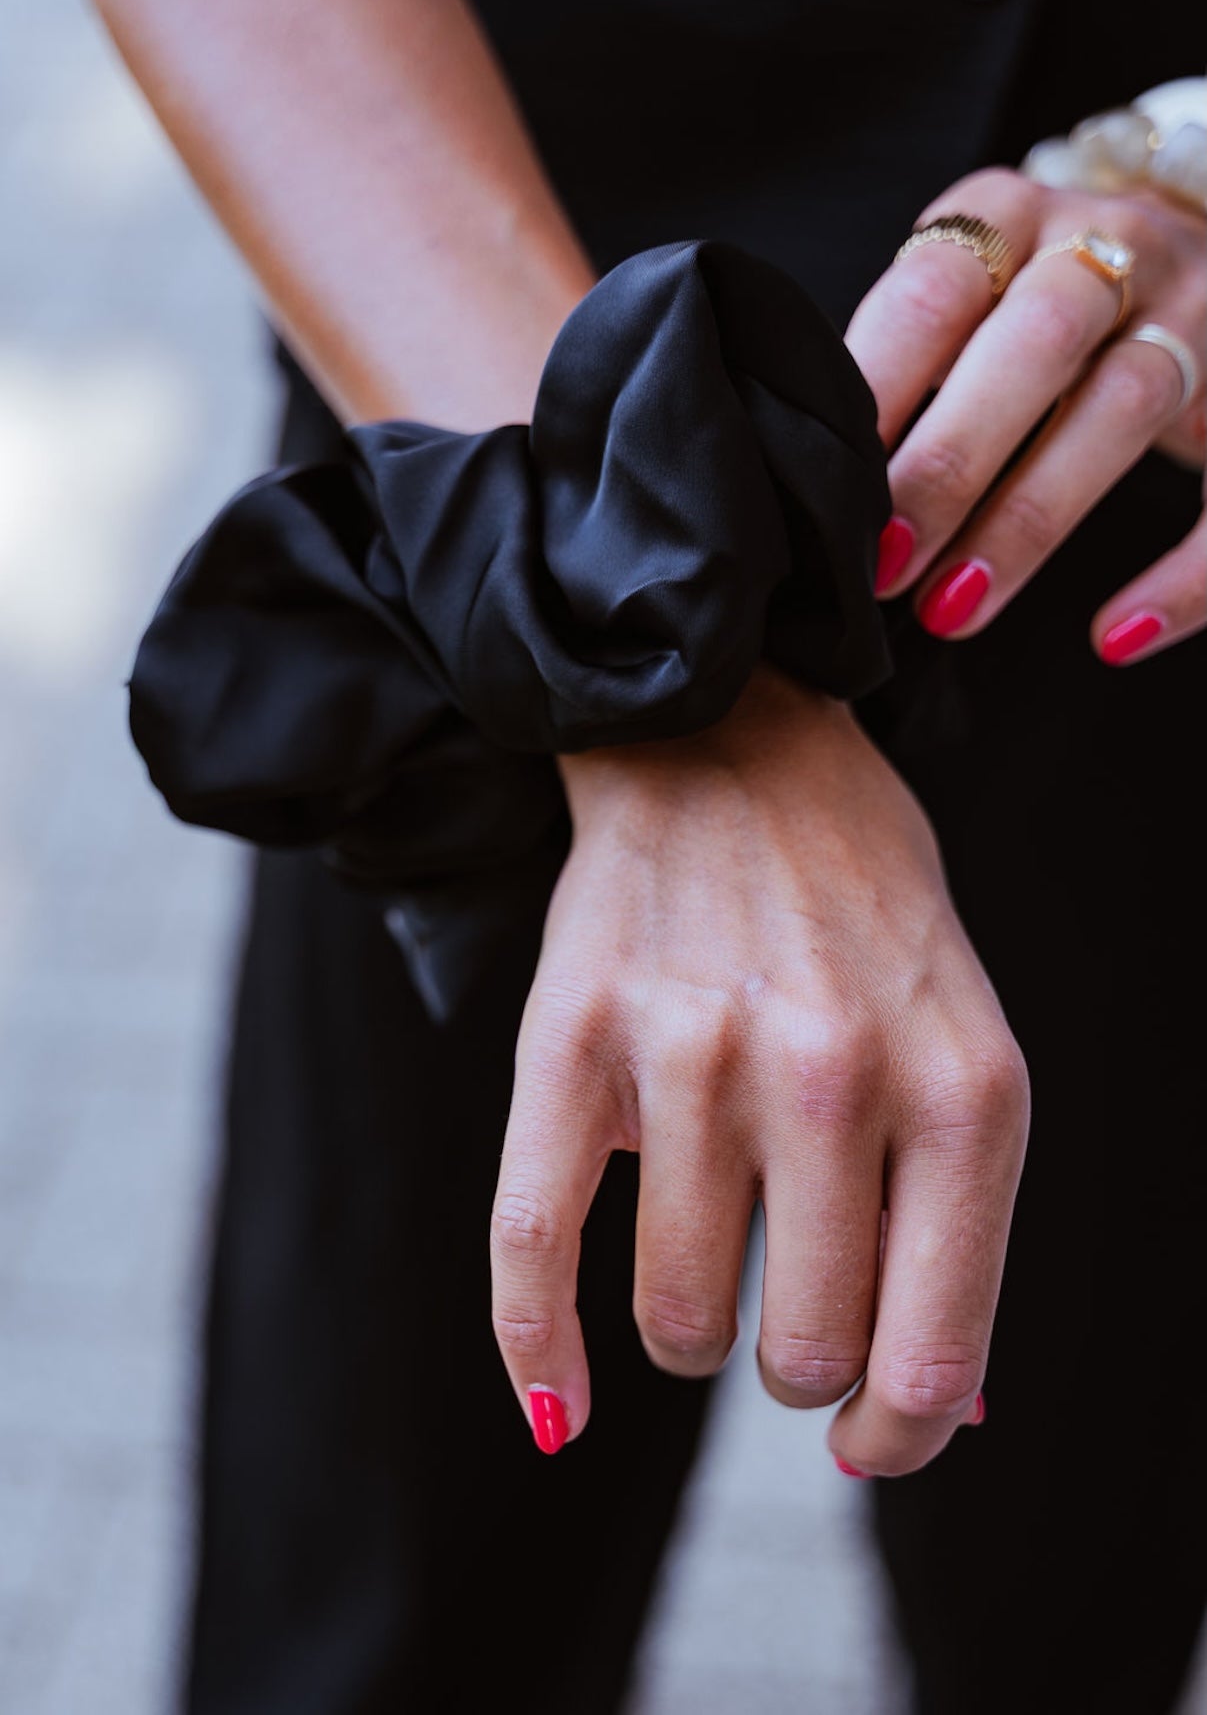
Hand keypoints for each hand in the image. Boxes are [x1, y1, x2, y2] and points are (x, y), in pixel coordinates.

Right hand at [491, 668, 1028, 1474]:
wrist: (733, 749)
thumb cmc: (861, 910)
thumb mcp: (962, 1041)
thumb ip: (956, 1219)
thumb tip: (939, 1410)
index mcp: (961, 1088)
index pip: (929, 1354)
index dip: (896, 1434)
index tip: (867, 1437)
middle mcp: (832, 1074)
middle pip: (801, 1349)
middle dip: (795, 1361)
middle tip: (789, 1303)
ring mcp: (692, 1052)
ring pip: (679, 1316)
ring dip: (692, 1329)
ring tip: (707, 1255)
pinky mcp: (571, 1039)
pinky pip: (534, 1250)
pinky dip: (538, 1358)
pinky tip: (557, 1406)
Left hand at [846, 167, 1205, 663]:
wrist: (1195, 244)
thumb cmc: (1029, 303)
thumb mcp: (969, 294)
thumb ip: (905, 362)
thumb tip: (806, 484)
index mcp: (1011, 216)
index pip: (936, 287)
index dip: (880, 386)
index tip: (825, 482)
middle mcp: (1115, 243)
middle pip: (1037, 342)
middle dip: (950, 461)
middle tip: (882, 563)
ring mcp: (1199, 308)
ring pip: (1125, 405)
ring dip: (1030, 518)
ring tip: (951, 608)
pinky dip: (1180, 577)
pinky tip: (1111, 638)